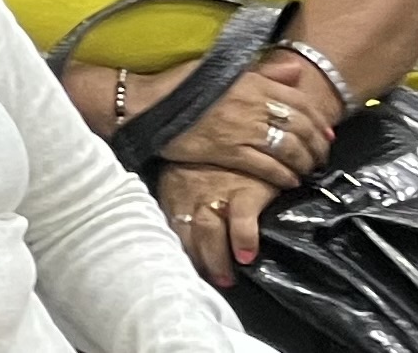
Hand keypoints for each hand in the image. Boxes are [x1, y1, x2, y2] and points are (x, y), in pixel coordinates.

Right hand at [151, 58, 336, 186]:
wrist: (147, 105)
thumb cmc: (181, 86)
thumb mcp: (222, 69)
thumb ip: (262, 72)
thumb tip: (296, 70)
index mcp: (251, 82)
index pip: (299, 102)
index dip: (318, 120)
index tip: (327, 134)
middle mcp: (251, 104)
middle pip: (300, 127)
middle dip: (317, 145)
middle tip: (322, 157)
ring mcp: (240, 129)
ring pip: (288, 149)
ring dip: (304, 162)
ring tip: (308, 170)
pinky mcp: (227, 151)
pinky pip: (267, 167)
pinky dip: (283, 176)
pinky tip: (289, 181)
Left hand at [159, 163, 272, 284]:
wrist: (246, 135)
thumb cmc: (214, 159)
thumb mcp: (187, 173)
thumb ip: (181, 199)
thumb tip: (180, 233)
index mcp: (174, 190)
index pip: (171, 227)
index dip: (177, 251)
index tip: (181, 272)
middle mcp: (191, 194)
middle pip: (187, 234)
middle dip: (196, 261)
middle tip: (207, 281)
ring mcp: (218, 192)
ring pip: (209, 231)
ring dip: (216, 259)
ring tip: (226, 279)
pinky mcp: (246, 190)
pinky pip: (242, 219)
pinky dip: (243, 239)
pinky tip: (246, 256)